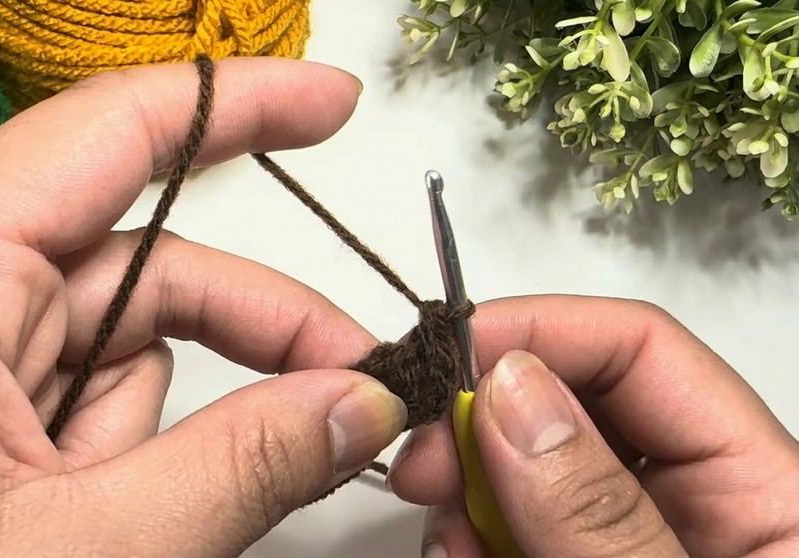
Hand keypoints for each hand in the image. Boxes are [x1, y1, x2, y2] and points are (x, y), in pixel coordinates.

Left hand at [0, 58, 408, 556]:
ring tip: (130, 527)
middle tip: (360, 385)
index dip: (234, 106)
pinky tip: (98, 525)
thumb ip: (238, 468)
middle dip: (258, 325)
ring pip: (128, 343)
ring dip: (171, 428)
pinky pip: (91, 398)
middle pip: (146, 260)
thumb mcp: (82, 553)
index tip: (333, 104)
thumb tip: (359, 403)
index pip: (105, 136)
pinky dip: (127, 457)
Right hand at [387, 295, 798, 557]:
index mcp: (760, 489)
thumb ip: (599, 510)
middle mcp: (692, 501)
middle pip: (569, 404)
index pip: (644, 351)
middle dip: (481, 419)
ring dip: (465, 490)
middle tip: (422, 463)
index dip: (541, 332)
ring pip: (522, 468)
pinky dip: (469, 536)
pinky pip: (509, 527)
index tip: (447, 357)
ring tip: (448, 541)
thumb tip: (512, 389)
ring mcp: (626, 541)